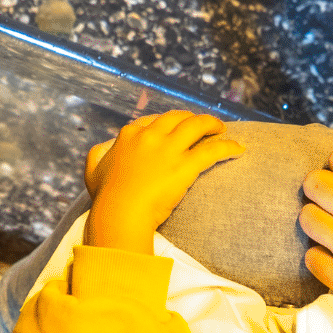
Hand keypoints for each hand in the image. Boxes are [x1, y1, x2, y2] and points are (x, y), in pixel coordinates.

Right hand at [85, 106, 242, 252]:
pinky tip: (239, 149)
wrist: (119, 214)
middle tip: (202, 125)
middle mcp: (150, 135)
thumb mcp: (92, 171)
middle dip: (191, 118)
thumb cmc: (105, 198)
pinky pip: (213, 150)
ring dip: (212, 124)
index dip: (166, 124)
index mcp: (129, 135)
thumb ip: (98, 155)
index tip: (174, 129)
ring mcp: (169, 148)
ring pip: (197, 125)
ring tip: (222, 130)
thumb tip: (103, 148)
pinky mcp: (186, 164)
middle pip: (177, 118)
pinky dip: (229, 147)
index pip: (152, 121)